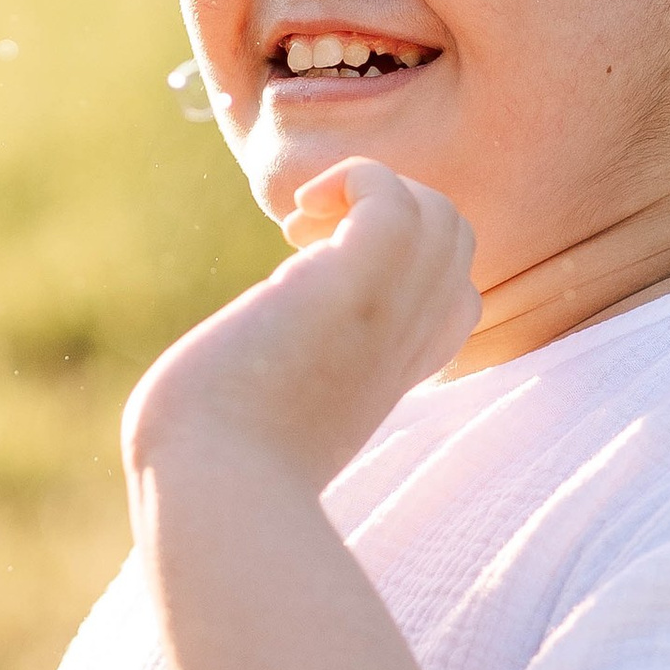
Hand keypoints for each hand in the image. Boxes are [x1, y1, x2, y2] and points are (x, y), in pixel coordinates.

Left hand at [124, 159, 478, 498]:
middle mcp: (405, 343)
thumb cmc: (218, 468)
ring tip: (304, 227)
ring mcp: (387, 314)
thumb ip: (288, 377)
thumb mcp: (275, 412)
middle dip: (393, 211)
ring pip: (443, 215)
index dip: (403, 261)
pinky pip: (393, 199)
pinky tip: (296, 217)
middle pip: (458, 243)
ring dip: (373, 191)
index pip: (455, 297)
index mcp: (394, 374)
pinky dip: (353, 179)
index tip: (324, 275)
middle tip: (311, 241)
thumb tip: (246, 357)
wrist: (212, 489)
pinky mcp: (351, 288)